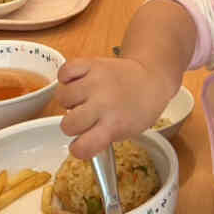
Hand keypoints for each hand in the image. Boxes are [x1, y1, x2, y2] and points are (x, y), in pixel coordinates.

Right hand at [57, 56, 171, 159]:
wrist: (151, 77)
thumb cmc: (140, 107)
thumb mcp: (128, 131)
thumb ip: (103, 138)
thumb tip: (81, 142)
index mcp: (114, 124)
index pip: (82, 146)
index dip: (79, 149)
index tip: (81, 145)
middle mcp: (102, 103)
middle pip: (68, 125)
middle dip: (73, 126)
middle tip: (85, 120)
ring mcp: (95, 81)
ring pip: (62, 97)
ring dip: (70, 101)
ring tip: (83, 99)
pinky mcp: (91, 63)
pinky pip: (65, 71)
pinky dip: (66, 77)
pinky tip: (77, 83)